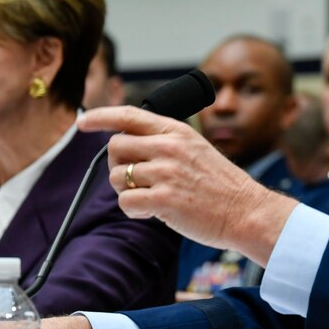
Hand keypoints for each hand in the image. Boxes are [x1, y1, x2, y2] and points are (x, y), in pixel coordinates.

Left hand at [78, 106, 296, 265]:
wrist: (245, 211)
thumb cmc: (220, 185)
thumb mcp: (195, 148)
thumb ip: (164, 142)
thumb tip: (125, 146)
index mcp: (176, 131)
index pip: (129, 115)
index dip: (101, 116)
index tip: (83, 122)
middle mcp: (169, 147)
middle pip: (115, 147)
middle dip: (117, 165)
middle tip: (133, 180)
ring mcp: (165, 173)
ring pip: (116, 177)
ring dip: (125, 191)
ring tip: (149, 199)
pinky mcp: (164, 200)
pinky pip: (125, 202)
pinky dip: (133, 210)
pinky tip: (151, 212)